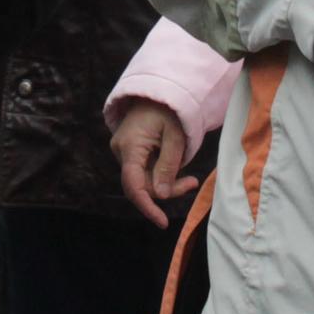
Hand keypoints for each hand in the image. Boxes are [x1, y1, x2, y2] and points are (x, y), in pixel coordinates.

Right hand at [106, 96, 198, 227]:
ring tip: (189, 177)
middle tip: (193, 183)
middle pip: (141, 185)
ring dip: (166, 182)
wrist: (158, 91)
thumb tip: (162, 196)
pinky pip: (143, 172)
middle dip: (166, 190)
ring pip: (143, 180)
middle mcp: (120, 150)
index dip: (147, 206)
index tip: (162, 222)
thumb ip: (169, 166)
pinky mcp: (129, 152)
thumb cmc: (170, 110)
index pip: (133, 184)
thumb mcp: (176, 136)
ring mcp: (122, 151)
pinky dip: (160, 174)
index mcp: (130, 145)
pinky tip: (176, 168)